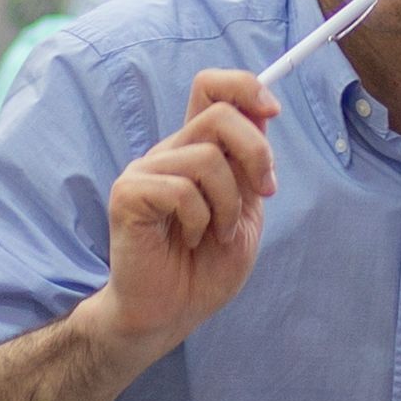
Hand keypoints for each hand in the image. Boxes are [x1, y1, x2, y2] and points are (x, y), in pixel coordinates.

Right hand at [92, 66, 276, 358]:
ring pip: (207, 157)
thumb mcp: (245, 211)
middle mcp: (169, 152)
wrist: (170, 314)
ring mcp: (145, 171)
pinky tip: (189, 241)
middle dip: (256, 154)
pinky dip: (199, 221)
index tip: (271, 111)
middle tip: (263, 194)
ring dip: (228, 205)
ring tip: (215, 234)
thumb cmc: (204, 268)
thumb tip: (263, 111)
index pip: (211, 88)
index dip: (245, 87)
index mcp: (196, 150)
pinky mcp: (129, 195)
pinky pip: (181, 190)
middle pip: (220, 115)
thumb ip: (250, 166)